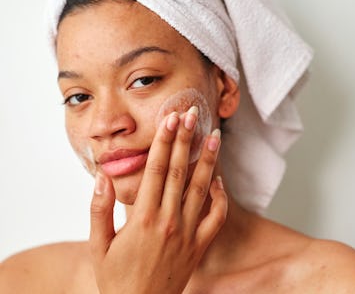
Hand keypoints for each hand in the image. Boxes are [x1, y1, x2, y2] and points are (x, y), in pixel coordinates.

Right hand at [89, 108, 226, 293]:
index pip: (155, 169)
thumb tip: (104, 176)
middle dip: (186, 139)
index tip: (169, 119)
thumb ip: (100, 209)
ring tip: (214, 135)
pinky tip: (219, 180)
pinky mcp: (200, 246)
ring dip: (208, 160)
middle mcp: (168, 221)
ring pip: (201, 189)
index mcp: (142, 218)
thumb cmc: (116, 279)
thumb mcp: (98, 246)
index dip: (163, 141)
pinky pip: (216, 217)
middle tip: (192, 113)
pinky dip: (220, 197)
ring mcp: (188, 233)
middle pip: (179, 171)